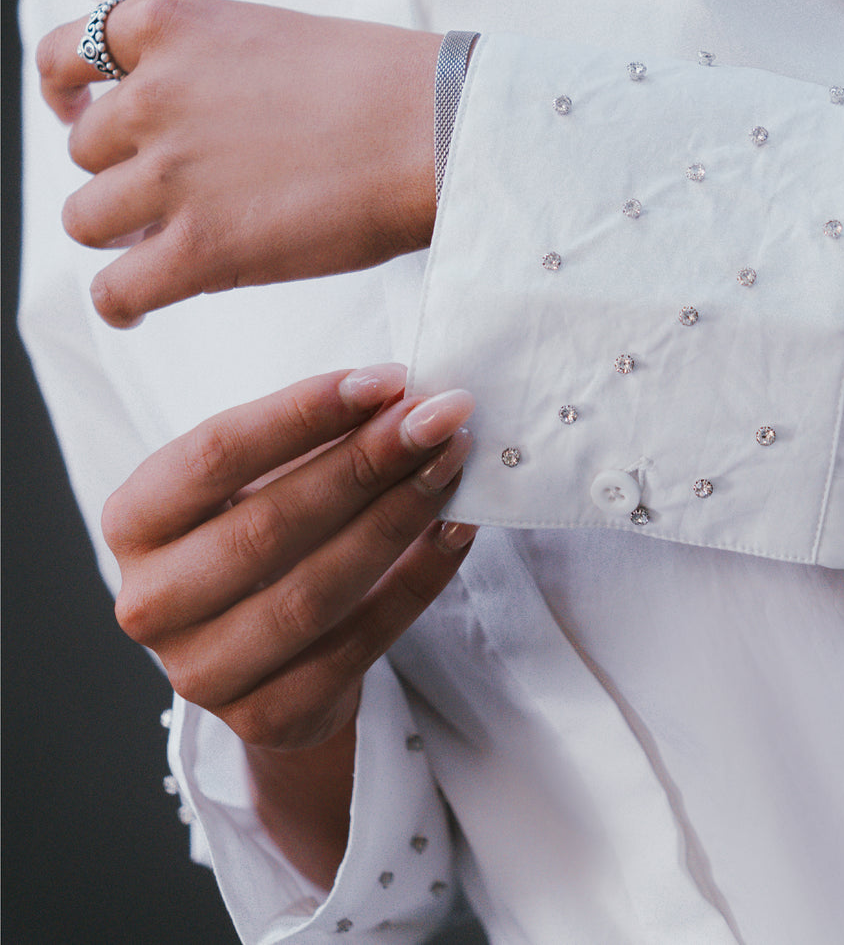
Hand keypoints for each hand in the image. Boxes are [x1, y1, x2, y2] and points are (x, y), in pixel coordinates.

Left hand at [36, 0, 442, 326]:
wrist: (439, 129)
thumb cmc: (381, 82)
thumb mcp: (268, 32)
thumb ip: (201, 59)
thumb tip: (151, 99)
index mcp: (171, 26)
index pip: (65, 54)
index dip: (66, 93)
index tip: (81, 113)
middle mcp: (153, 94)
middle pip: (85, 152)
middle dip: (123, 171)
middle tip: (176, 192)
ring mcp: (170, 174)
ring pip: (85, 221)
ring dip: (121, 234)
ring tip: (167, 242)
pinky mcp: (198, 249)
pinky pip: (114, 292)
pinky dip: (122, 303)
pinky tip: (145, 306)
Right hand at [104, 363, 475, 887]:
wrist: (263, 656)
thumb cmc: (261, 532)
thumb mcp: (260, 477)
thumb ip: (313, 439)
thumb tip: (401, 398)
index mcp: (134, 520)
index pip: (217, 453)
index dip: (306, 412)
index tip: (388, 379)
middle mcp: (151, 601)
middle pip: (269, 523)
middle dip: (366, 462)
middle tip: (438, 418)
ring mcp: (201, 671)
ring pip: (314, 590)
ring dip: (396, 518)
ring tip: (452, 464)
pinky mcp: (264, 717)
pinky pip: (359, 645)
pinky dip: (418, 581)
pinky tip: (457, 530)